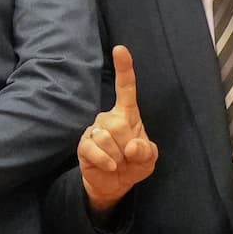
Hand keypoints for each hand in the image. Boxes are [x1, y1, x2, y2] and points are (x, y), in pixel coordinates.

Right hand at [79, 44, 158, 210]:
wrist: (114, 184)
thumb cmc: (133, 164)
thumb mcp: (149, 159)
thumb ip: (146, 151)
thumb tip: (132, 145)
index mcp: (127, 114)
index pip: (126, 88)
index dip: (124, 68)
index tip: (120, 49)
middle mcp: (108, 117)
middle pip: (118, 124)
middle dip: (127, 146)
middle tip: (128, 157)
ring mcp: (94, 130)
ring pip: (106, 137)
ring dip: (117, 156)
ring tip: (118, 162)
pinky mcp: (83, 145)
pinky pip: (94, 148)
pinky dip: (106, 161)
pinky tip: (110, 166)